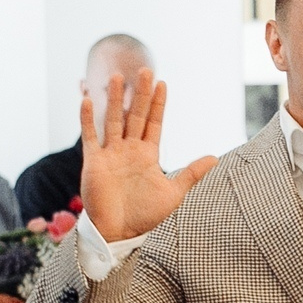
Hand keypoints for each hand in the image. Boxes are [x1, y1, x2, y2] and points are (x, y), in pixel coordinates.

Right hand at [80, 69, 219, 242]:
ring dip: (115, 99)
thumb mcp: (173, 193)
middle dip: (140, 94)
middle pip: (135, 115)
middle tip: (145, 70)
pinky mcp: (94, 162)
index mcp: (147, 155)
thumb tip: (214, 158)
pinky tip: (87, 100)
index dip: (158, 104)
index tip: (163, 83)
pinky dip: (87, 119)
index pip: (154, 123)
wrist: (118, 233)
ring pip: (113, 120)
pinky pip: (90, 136)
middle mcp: (128, 150)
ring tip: (118, 77)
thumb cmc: (144, 216)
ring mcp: (110, 154)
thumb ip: (191, 173)